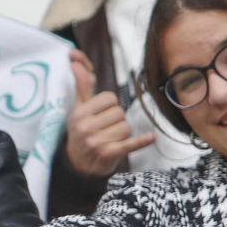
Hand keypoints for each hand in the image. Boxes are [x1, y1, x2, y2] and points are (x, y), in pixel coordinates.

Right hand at [65, 51, 153, 176]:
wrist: (77, 166)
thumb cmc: (80, 133)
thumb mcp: (78, 110)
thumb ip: (82, 85)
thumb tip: (74, 61)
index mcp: (79, 113)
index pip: (109, 98)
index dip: (109, 105)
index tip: (102, 114)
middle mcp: (86, 127)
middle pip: (119, 112)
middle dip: (116, 120)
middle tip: (105, 128)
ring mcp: (97, 141)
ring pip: (126, 126)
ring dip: (123, 133)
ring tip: (110, 138)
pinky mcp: (109, 154)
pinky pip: (130, 144)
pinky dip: (142, 141)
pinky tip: (152, 137)